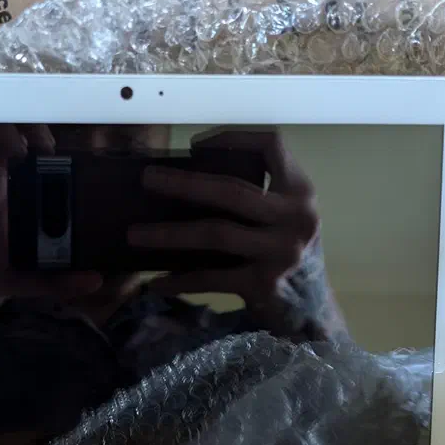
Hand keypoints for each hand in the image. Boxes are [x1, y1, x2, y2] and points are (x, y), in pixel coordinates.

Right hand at [0, 124, 100, 326]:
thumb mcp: (17, 281)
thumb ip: (54, 280)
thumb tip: (96, 281)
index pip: (22, 146)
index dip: (40, 136)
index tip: (58, 153)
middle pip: (0, 122)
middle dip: (25, 121)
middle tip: (46, 145)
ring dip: (0, 121)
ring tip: (20, 150)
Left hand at [127, 129, 332, 337]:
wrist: (311, 307)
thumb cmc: (285, 250)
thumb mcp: (283, 214)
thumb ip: (255, 193)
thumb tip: (187, 177)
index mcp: (300, 190)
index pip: (271, 144)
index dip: (231, 137)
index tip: (194, 146)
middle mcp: (296, 217)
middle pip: (232, 190)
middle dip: (184, 183)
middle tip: (147, 179)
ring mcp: (281, 252)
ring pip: (216, 234)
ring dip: (169, 234)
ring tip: (133, 234)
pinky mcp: (263, 284)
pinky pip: (211, 278)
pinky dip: (180, 280)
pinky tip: (155, 282)